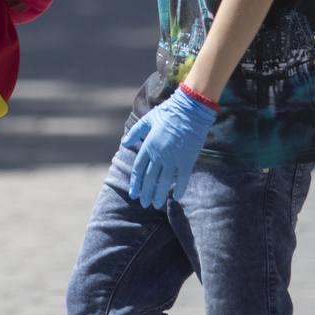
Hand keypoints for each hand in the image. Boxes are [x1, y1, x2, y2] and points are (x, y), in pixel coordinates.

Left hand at [121, 87, 217, 208]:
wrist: (190, 109)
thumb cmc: (168, 112)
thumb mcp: (148, 120)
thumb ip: (135, 133)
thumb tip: (124, 143)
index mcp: (148, 146)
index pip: (139, 170)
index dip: (136, 183)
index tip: (134, 194)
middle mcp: (159, 155)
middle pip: (150, 179)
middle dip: (146, 193)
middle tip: (144, 204)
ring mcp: (173, 159)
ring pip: (164, 182)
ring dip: (159, 195)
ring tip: (156, 204)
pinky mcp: (187, 160)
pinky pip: (182, 178)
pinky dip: (179, 188)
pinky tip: (177, 197)